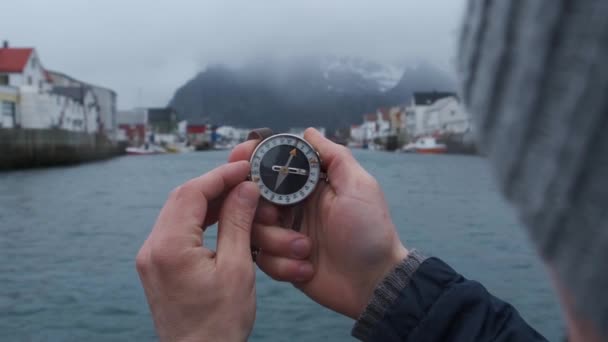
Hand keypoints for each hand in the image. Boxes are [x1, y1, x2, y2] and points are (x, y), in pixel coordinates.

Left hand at [135, 161, 259, 341]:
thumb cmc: (220, 323)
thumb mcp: (237, 269)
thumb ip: (237, 223)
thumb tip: (245, 188)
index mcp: (169, 247)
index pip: (192, 194)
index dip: (220, 175)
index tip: (245, 167)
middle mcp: (152, 248)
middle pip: (182, 199)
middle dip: (214, 184)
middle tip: (245, 178)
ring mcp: (151, 258)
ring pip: (179, 212)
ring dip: (208, 200)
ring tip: (238, 195)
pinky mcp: (157, 266)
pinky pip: (177, 229)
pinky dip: (200, 219)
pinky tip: (222, 217)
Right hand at [228, 128, 407, 318]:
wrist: (373, 282)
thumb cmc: (369, 231)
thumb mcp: (358, 186)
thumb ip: (333, 156)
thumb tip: (308, 131)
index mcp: (307, 186)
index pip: (270, 165)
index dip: (250, 160)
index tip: (239, 161)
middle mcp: (291, 207)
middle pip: (250, 198)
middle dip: (257, 208)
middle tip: (274, 217)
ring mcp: (284, 234)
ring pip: (252, 230)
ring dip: (277, 241)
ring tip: (306, 248)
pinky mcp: (281, 262)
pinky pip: (262, 258)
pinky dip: (283, 264)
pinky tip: (307, 268)